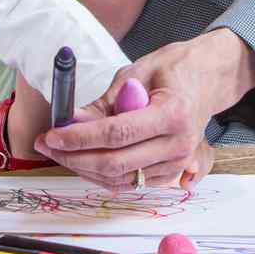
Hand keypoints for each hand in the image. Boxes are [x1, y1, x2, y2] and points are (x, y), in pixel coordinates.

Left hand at [35, 31, 254, 188]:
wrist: (207, 81)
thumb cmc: (172, 71)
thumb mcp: (136, 73)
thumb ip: (104, 102)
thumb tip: (70, 121)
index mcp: (173, 113)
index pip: (118, 133)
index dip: (81, 137)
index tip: (52, 135)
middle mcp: (179, 144)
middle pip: (117, 163)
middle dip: (75, 157)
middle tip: (47, 145)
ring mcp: (178, 163)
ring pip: (120, 179)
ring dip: (85, 169)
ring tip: (61, 151)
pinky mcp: (171, 174)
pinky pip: (130, 183)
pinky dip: (103, 174)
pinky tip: (84, 158)